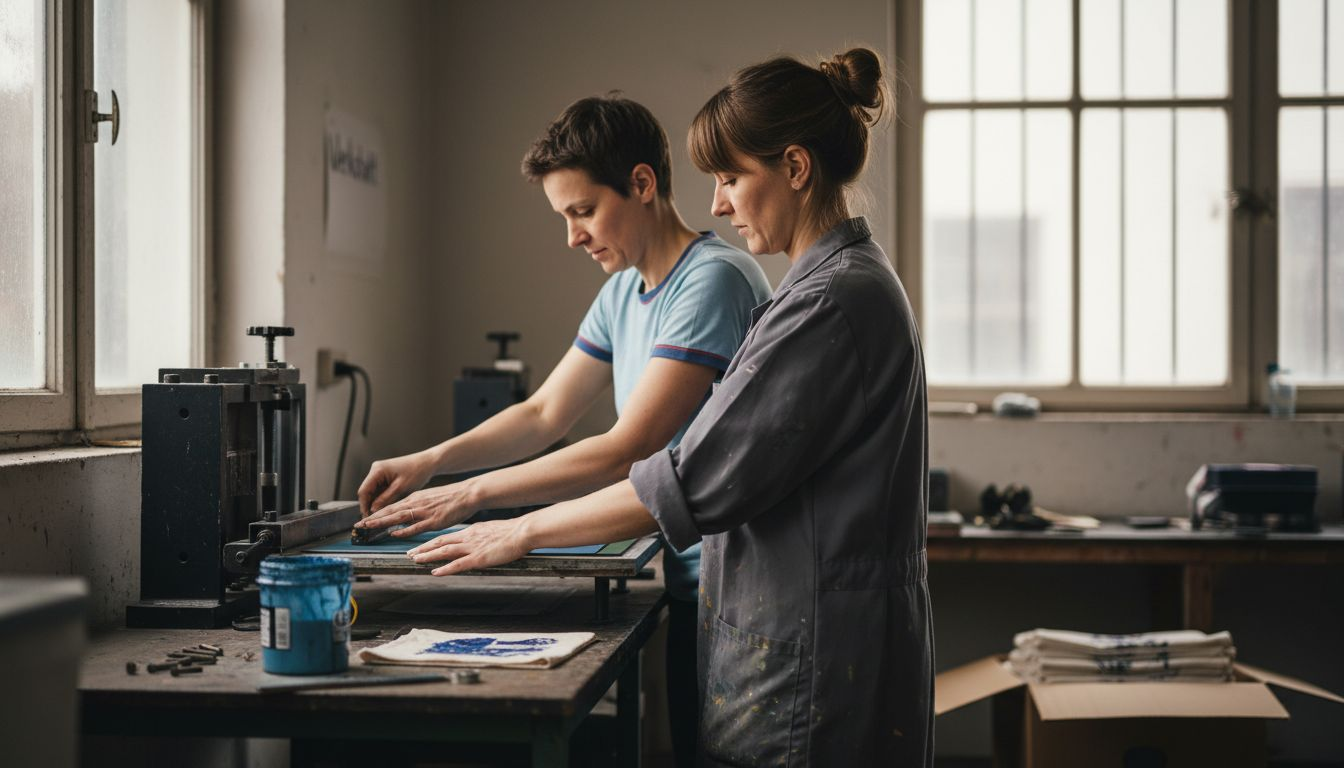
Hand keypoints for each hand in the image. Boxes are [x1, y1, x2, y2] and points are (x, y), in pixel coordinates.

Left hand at [355, 481, 480, 536]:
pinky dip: (403, 530)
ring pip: (399, 517)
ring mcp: (424, 512)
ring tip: (369, 527)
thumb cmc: (451, 497)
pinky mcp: (434, 520)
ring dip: (382, 522)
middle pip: (390, 511)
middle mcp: (416, 503)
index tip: (364, 520)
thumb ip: (417, 506)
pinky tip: (394, 533)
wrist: (468, 493)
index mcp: (415, 498)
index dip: (376, 514)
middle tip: (359, 525)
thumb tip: (405, 514)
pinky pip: (416, 526)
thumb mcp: (429, 498)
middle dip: (373, 518)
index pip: (391, 506)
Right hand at [356, 451, 437, 517]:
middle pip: (366, 492)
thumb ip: (385, 500)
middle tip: (373, 521)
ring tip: (378, 517)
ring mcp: (380, 473)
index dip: (364, 506)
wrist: (428, 463)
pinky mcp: (386, 477)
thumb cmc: (416, 472)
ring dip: (375, 503)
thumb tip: (373, 511)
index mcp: (377, 470)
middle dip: (369, 506)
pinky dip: (381, 499)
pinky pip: (379, 490)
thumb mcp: (400, 488)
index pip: (364, 491)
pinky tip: (384, 509)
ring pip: (373, 492)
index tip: (368, 519)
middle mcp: (376, 470)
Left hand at [407, 518, 532, 575]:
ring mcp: (473, 548)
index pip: (447, 537)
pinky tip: (435, 572)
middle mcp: (468, 538)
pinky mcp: (479, 558)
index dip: (432, 542)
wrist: (523, 531)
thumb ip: (482, 537)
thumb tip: (478, 541)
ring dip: (428, 556)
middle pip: (441, 542)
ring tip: (415, 560)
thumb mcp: (492, 531)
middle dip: (424, 548)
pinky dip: (445, 568)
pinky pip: (458, 564)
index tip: (421, 546)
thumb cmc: (513, 532)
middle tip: (410, 553)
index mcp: (472, 532)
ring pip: (445, 551)